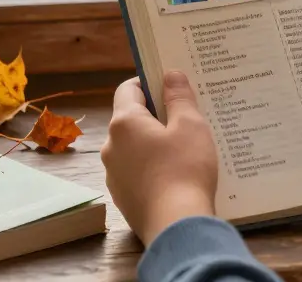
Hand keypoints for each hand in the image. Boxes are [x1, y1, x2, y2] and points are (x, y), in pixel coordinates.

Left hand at [101, 72, 218, 244]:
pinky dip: (152, 169)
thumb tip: (170, 74)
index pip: (128, 89)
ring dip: (153, 144)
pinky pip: (136, 173)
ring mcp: (114, 175)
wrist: (177, 226)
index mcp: (123, 124)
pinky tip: (176, 177)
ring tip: (184, 151)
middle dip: (155, 116)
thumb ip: (179, 96)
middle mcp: (110, 147)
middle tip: (185, 119)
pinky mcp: (122, 198)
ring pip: (133, 148)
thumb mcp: (190, 125)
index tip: (170, 87)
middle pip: (131, 120)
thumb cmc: (185, 169)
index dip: (149, 83)